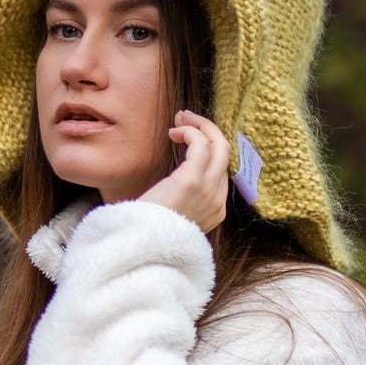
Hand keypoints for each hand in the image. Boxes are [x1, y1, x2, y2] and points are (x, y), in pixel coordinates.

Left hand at [139, 111, 230, 233]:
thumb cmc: (148, 231)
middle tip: (186, 118)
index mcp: (215, 211)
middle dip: (208, 131)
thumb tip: (175, 180)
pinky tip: (173, 132)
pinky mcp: (192, 181)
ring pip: (219, 145)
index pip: (222, 171)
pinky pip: (201, 144)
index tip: (188, 138)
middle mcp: (217, 201)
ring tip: (180, 117)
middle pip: (226, 154)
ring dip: (201, 125)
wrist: (140, 247)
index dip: (208, 149)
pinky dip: (190, 132)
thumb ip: (182, 200)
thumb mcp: (172, 216)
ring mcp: (208, 191)